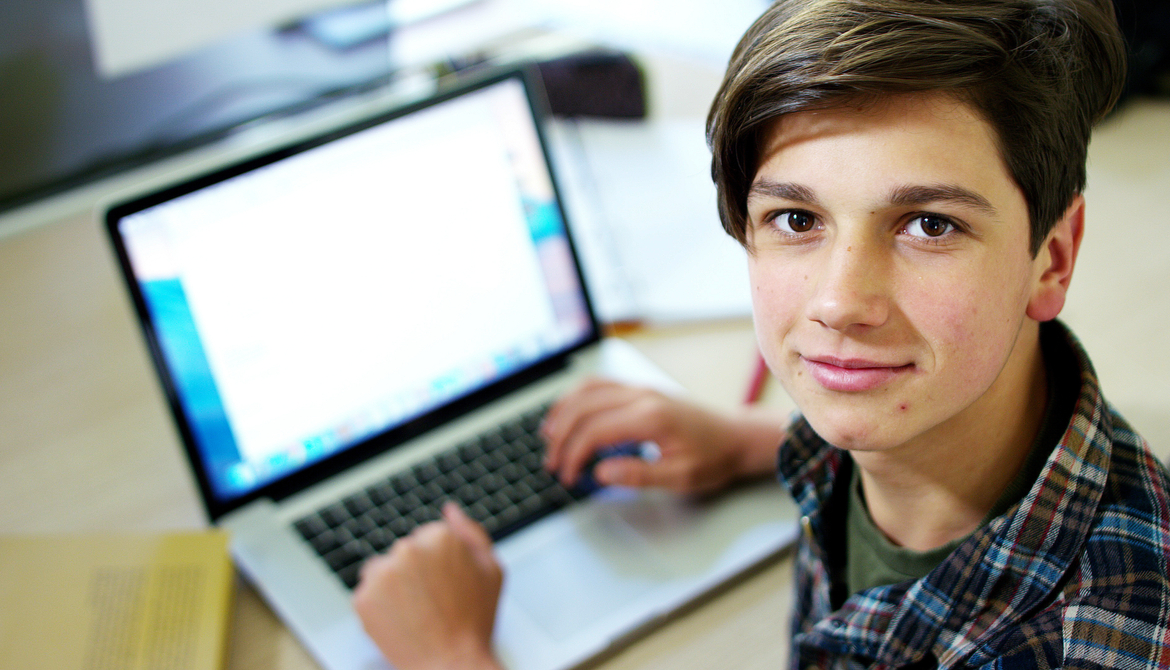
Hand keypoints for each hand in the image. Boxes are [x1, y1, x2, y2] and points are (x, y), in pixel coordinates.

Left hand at [353, 502, 504, 669]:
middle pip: (404, 553)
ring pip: (382, 571)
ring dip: (393, 586)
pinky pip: (368, 594)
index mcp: (439, 536)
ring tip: (415, 613)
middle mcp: (407, 548)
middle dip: (415, 573)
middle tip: (433, 603)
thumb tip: (451, 510)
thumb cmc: (475, 622)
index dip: (439, 565)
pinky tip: (400, 622)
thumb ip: (471, 532)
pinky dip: (379, 607)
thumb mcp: (491, 570)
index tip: (447, 586)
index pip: (428, 539)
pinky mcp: (363, 598)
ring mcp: (382, 573)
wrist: (451, 665)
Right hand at [541, 378, 784, 494]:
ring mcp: (640, 388)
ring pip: (588, 389)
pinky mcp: (641, 389)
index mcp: (650, 417)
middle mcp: (642, 396)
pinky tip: (568, 413)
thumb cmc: (713, 458)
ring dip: (563, 411)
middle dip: (562, 436)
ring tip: (548, 435)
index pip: (595, 431)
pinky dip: (577, 397)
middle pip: (584, 408)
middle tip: (552, 463)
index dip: (574, 455)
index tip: (568, 477)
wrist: (736, 436)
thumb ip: (638, 475)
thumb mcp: (680, 477)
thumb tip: (600, 472)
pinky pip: (600, 384)